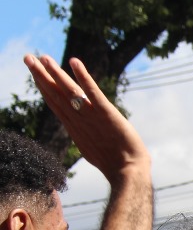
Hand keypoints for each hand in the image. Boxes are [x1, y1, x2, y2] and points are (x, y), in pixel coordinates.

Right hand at [23, 54, 149, 179]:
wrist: (128, 172)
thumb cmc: (113, 163)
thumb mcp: (92, 146)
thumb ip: (84, 134)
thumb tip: (80, 130)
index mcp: (74, 127)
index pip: (55, 102)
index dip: (44, 86)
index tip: (34, 72)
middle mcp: (79, 120)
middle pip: (56, 94)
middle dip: (41, 75)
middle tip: (27, 57)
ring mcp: (91, 117)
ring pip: (69, 91)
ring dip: (56, 73)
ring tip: (43, 57)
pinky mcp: (106, 114)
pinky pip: (93, 93)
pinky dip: (83, 77)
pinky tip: (74, 62)